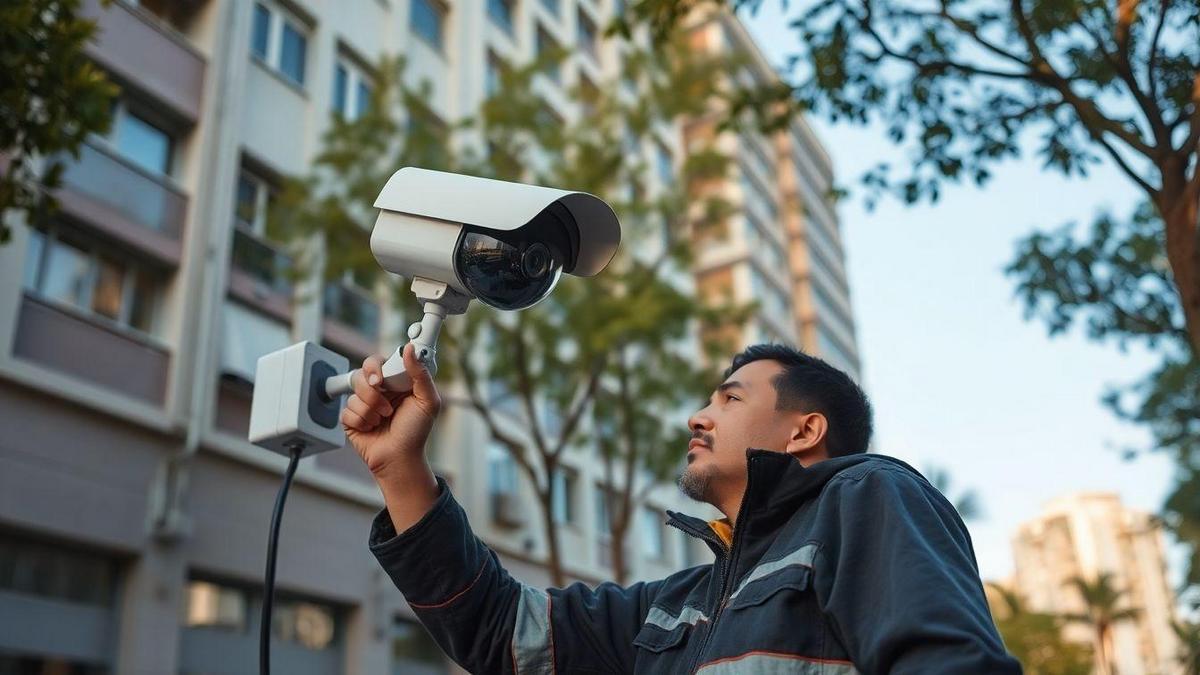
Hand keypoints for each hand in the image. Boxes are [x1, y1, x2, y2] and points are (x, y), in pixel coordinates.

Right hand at [342, 343, 441, 478]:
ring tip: (383, 419)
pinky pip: (346, 411)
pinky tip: (372, 428)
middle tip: (383, 403)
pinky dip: (361, 421)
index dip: (375, 367)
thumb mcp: (428, 401)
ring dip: (371, 410)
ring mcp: (363, 404)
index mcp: (394, 383)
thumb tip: (410, 350)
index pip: (378, 362)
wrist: (400, 458)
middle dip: (371, 390)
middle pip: (361, 374)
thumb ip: (421, 374)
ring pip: (354, 393)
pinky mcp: (351, 419)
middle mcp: (378, 391)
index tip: (380, 378)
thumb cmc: (416, 433)